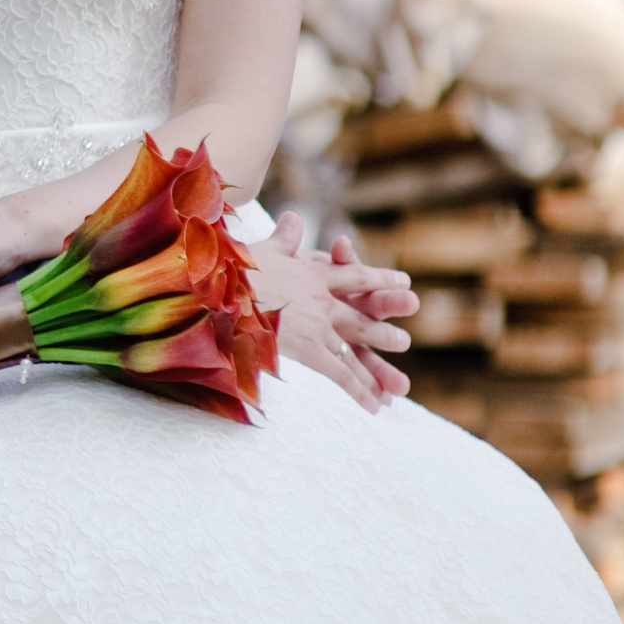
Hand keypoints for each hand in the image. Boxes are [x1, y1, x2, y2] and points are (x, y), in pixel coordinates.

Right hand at [250, 211, 414, 411]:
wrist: (219, 290)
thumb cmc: (232, 268)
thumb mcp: (262, 248)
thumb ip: (284, 237)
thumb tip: (293, 216)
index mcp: (313, 273)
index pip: (354, 275)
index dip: (380, 279)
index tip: (403, 281)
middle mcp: (323, 299)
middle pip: (362, 315)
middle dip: (383, 330)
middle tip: (404, 341)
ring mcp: (319, 325)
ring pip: (356, 348)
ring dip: (377, 367)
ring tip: (398, 384)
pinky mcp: (310, 349)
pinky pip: (341, 373)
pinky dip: (360, 391)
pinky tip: (375, 407)